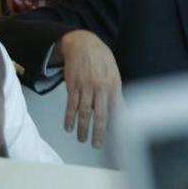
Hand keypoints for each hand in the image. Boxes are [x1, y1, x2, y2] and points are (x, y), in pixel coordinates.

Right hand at [58, 30, 120, 147]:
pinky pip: (70, 105)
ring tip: (82, 139)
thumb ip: (116, 90)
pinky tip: (68, 127)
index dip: (117, 123)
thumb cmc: (101, 58)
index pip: (117, 108)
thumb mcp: (114, 72)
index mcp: (114, 85)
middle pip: (100, 115)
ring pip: (83, 112)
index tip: (118, 137)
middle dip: (99, 132)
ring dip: (82, 128)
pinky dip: (68, 118)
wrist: (83, 43)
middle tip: (97, 144)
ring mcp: (85, 87)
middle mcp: (100, 88)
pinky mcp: (72, 86)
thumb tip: (120, 107)